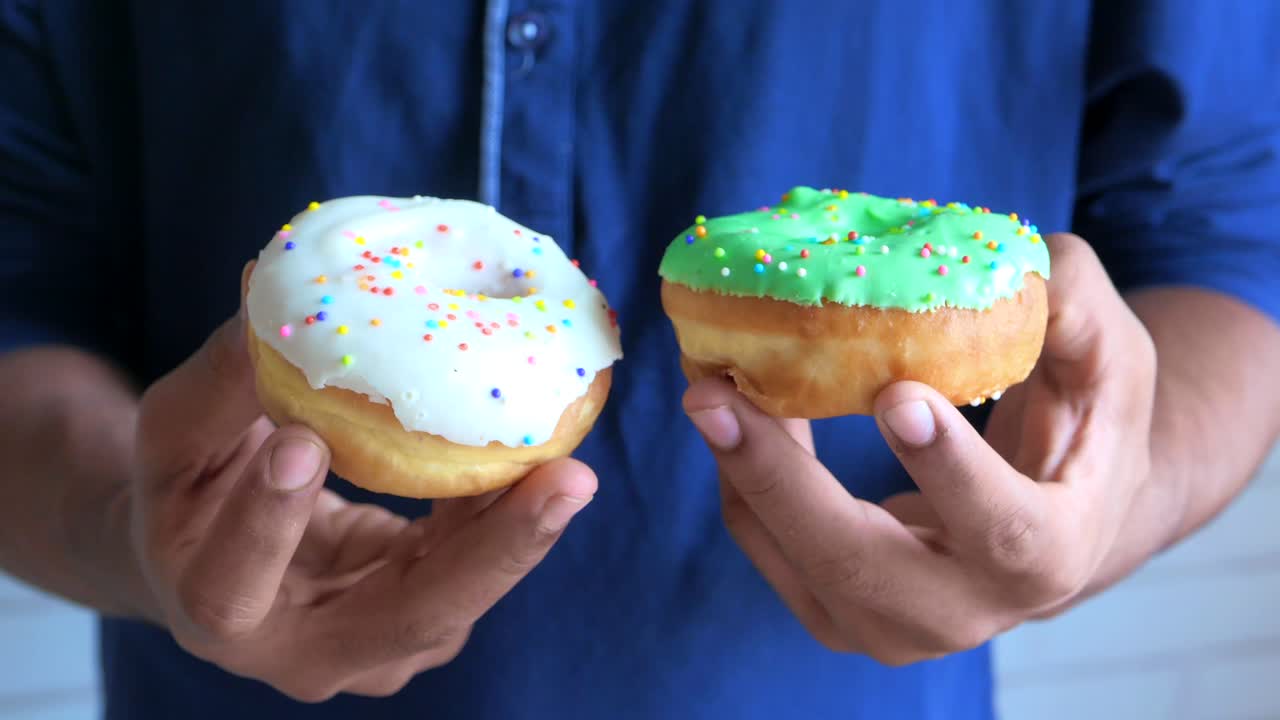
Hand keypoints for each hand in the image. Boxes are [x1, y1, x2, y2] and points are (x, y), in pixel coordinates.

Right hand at [130, 285, 594, 699]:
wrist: (215, 554)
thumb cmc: (189, 489)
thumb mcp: (177, 434)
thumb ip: (219, 382)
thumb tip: (270, 289)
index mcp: (213, 612)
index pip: (232, 588)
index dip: (269, 522)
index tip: (302, 441)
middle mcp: (304, 653)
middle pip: (407, 619)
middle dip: (490, 552)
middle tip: (563, 480)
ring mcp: (377, 649)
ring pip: (462, 599)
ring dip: (520, 533)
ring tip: (573, 471)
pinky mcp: (424, 622)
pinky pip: (475, 565)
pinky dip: (510, 513)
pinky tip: (549, 456)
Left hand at [683, 234, 1157, 663]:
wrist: (1055, 512)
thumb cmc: (1087, 424)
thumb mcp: (1110, 362)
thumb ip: (1078, 307)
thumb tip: (1018, 265)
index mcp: (1050, 555)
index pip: (1005, 529)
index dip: (950, 469)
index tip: (894, 395)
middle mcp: (966, 611)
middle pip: (860, 563)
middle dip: (780, 479)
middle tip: (713, 394)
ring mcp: (891, 626)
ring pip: (797, 559)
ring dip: (742, 470)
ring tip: (706, 385)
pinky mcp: (834, 610)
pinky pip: (769, 546)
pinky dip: (741, 476)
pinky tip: (731, 406)